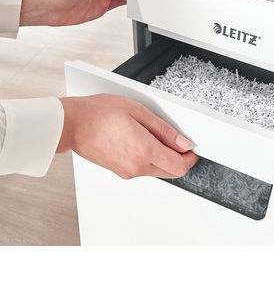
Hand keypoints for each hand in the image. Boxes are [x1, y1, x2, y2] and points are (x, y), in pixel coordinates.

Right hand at [58, 94, 198, 178]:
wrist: (72, 124)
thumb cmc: (99, 113)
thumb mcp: (138, 111)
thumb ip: (164, 130)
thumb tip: (184, 143)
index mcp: (144, 150)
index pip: (179, 166)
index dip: (190, 158)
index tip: (191, 148)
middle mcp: (137, 166)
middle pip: (171, 172)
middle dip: (179, 158)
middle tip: (176, 140)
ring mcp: (127, 172)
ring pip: (158, 171)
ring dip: (164, 158)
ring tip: (153, 135)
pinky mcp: (120, 172)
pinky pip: (144, 169)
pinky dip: (150, 159)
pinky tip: (141, 140)